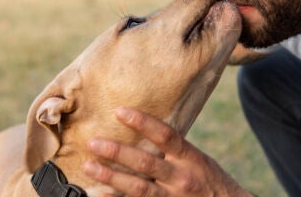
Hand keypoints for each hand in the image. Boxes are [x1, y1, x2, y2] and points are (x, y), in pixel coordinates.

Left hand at [83, 107, 251, 196]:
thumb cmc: (211, 182)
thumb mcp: (199, 161)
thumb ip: (175, 150)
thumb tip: (147, 130)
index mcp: (191, 158)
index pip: (165, 135)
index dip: (142, 122)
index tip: (120, 111)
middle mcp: (181, 177)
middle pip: (145, 163)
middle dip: (117, 152)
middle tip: (93, 142)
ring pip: (137, 187)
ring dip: (110, 177)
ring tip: (89, 166)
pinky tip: (99, 194)